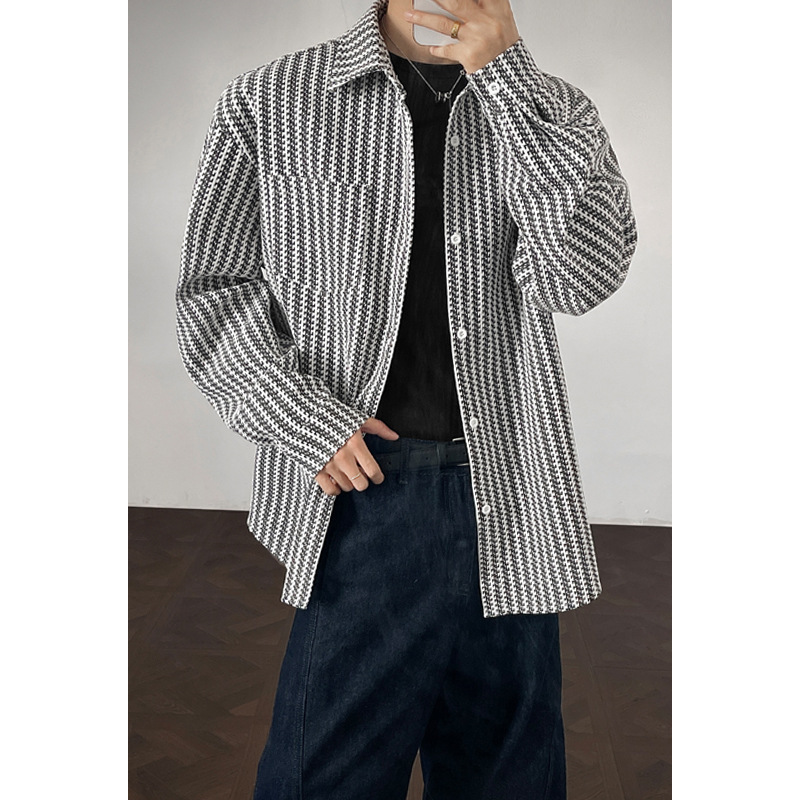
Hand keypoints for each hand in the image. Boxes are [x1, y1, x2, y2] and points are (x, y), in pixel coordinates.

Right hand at [314, 417, 399, 495]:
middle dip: (363, 480)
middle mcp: (342, 457)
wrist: (304, 415)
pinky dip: (335, 489)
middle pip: (361, 484)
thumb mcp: (358, 419)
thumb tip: (395, 437)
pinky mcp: (315, 470)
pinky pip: (330, 490)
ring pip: (347, 487)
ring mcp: (328, 465)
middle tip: (360, 474)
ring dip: (349, 482)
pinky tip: (335, 480)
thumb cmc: (333, 416)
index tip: (377, 477)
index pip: (373, 471)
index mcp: (355, 444)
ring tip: (346, 473)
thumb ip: (378, 428)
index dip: (378, 477)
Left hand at [403, 0, 520, 73]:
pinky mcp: (469, 54)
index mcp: (496, 6)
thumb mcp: (502, 17)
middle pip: (454, 3)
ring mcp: (476, 37)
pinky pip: (447, 49)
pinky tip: (431, 47)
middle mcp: (485, 20)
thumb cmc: (503, 43)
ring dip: (423, 18)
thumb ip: (485, 3)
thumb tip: (459, 2)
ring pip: (444, 24)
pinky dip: (437, 49)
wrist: (509, 72)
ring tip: (410, 14)